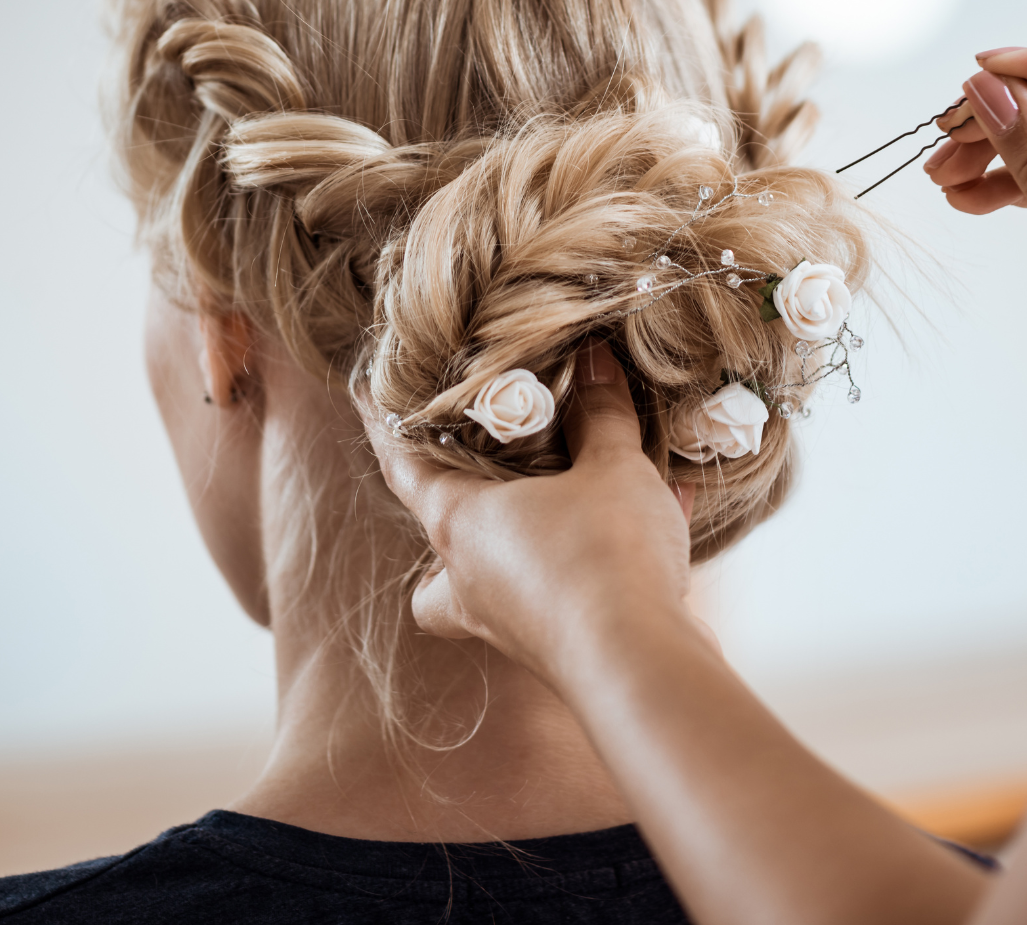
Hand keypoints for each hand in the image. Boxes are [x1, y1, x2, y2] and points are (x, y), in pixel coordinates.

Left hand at [361, 341, 696, 680]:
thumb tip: (597, 361)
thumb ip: (603, 414)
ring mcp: (511, 623)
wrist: (642, 665)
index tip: (367, 398)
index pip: (405, 469)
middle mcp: (471, 580)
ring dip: (522, 549)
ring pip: (492, 588)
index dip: (386, 430)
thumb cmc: (604, 555)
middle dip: (449, 522)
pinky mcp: (559, 648)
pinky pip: (569, 593)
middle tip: (477, 484)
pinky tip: (659, 519)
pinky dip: (600, 561)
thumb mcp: (613, 467)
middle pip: (435, 554)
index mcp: (461, 525)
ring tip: (566, 508)